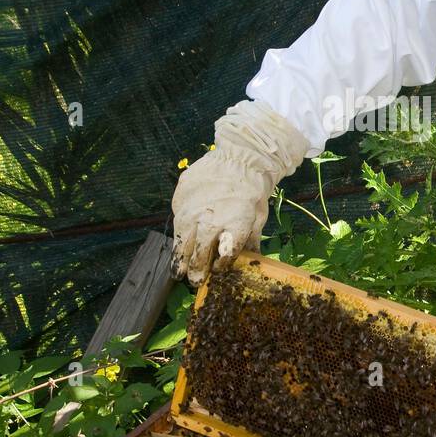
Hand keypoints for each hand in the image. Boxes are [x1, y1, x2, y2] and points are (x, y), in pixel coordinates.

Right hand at [172, 100, 307, 285]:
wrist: (240, 156)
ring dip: (180, 258)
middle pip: (199, 252)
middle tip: (195, 281)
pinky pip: (177, 220)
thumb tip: (251, 262)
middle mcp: (210, 219)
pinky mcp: (180, 197)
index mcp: (235, 225)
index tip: (218, 271)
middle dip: (196, 270)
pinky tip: (181, 241)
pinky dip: (179, 233)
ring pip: (182, 240)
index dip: (221, 266)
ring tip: (179, 272)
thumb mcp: (259, 216)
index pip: (225, 254)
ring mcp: (192, 208)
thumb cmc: (253, 189)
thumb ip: (251, 239)